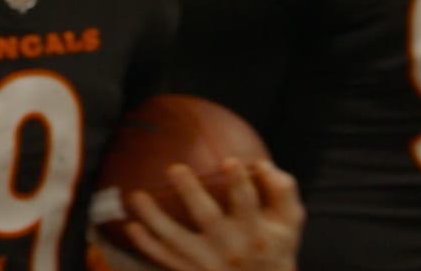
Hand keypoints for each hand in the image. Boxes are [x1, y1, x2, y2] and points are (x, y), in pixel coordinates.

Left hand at [122, 159, 302, 270]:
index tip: (230, 161)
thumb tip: (262, 163)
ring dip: (153, 218)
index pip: (248, 204)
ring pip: (176, 240)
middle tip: (174, 168)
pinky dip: (147, 244)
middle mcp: (230, 249)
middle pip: (208, 218)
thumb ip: (282, 190)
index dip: (239, 183)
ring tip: (135, 196)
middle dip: (191, 193)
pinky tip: (130, 226)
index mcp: (256, 232)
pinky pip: (164, 259)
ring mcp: (208, 264)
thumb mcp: (290, 222)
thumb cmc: (275, 246)